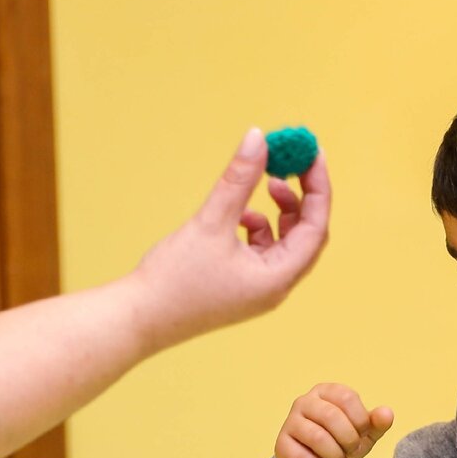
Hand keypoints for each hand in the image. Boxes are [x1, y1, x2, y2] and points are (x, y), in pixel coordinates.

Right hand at [129, 128, 329, 350]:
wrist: (138, 319)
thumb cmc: (173, 279)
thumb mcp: (210, 222)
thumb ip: (238, 180)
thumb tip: (259, 138)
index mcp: (276, 278)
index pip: (316, 228)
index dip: (318, 188)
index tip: (313, 154)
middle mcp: (274, 288)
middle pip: (307, 236)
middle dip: (302, 197)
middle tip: (292, 163)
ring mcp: (258, 291)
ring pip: (286, 243)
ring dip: (281, 212)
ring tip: (265, 186)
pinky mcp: (241, 288)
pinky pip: (264, 253)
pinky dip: (260, 229)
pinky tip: (239, 216)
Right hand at [275, 383, 393, 457]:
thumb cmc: (341, 444)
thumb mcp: (364, 434)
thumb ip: (376, 423)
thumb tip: (386, 413)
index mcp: (326, 391)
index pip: (347, 397)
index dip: (361, 420)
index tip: (361, 433)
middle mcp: (304, 401)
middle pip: (332, 416)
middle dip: (349, 440)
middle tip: (350, 450)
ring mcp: (290, 422)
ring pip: (318, 438)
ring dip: (335, 456)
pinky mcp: (281, 445)